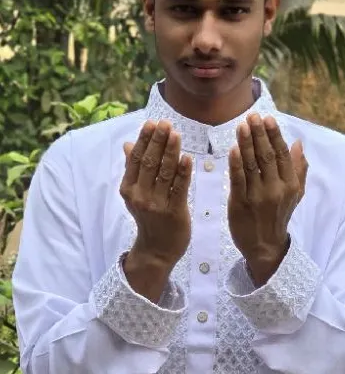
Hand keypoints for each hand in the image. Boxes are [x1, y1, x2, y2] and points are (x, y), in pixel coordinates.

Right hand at [120, 120, 191, 299]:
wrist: (156, 251)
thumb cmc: (149, 218)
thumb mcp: (136, 194)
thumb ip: (134, 169)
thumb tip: (128, 144)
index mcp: (129, 189)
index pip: (136, 159)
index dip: (145, 140)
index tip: (152, 123)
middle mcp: (140, 196)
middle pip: (150, 163)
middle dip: (158, 141)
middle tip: (166, 123)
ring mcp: (157, 205)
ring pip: (164, 173)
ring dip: (171, 151)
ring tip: (177, 134)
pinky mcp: (174, 212)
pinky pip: (179, 188)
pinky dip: (183, 172)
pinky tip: (187, 157)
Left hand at [228, 113, 307, 285]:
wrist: (264, 246)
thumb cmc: (278, 216)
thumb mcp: (295, 194)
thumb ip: (298, 169)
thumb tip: (298, 143)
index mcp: (290, 185)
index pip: (283, 155)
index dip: (274, 135)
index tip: (267, 118)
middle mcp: (276, 189)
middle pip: (267, 156)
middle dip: (259, 134)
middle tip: (252, 116)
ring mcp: (258, 196)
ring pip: (251, 165)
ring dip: (246, 143)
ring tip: (241, 126)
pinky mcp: (240, 203)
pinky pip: (238, 179)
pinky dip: (235, 163)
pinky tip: (233, 148)